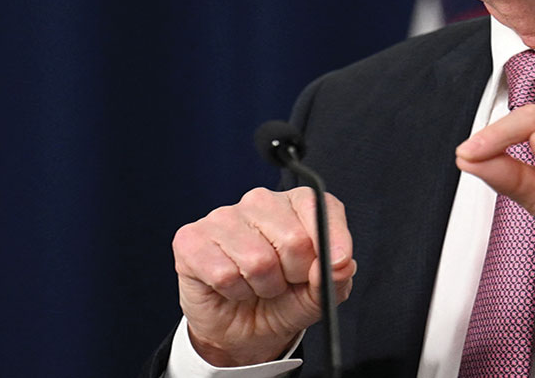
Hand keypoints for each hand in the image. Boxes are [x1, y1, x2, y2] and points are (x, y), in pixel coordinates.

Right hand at [171, 186, 355, 365]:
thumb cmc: (281, 302)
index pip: (321, 207)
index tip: (335, 265)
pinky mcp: (192, 238)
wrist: (242, 331)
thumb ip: (336, 277)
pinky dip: (233, 292)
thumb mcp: (319, 295)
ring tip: (257, 286)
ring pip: (257, 261)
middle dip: (293, 275)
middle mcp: (260, 202)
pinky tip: (231, 287)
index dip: (333, 242)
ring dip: (262, 287)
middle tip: (283, 281)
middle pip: (293, 239)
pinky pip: (224, 273)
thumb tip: (342, 262)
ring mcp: (223, 217)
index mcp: (295, 204)